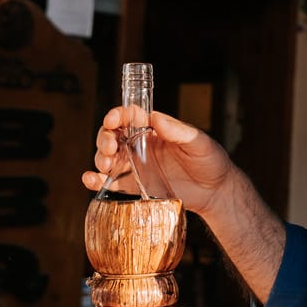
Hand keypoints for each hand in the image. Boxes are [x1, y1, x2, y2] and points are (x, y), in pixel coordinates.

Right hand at [83, 108, 232, 215]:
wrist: (215, 191)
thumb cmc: (210, 160)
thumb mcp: (198, 142)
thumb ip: (178, 130)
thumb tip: (155, 117)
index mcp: (154, 129)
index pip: (130, 116)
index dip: (118, 115)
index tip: (113, 119)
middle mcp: (141, 145)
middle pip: (112, 135)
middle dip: (104, 138)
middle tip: (110, 147)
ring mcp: (136, 166)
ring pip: (107, 157)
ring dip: (99, 157)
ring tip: (105, 164)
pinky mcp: (135, 186)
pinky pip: (110, 182)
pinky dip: (96, 180)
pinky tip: (91, 180)